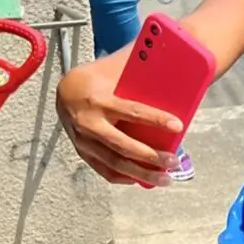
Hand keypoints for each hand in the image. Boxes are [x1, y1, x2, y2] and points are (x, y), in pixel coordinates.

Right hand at [55, 60, 182, 186]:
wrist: (65, 92)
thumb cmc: (98, 80)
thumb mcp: (115, 71)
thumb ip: (139, 69)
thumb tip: (173, 63)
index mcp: (100, 100)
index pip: (131, 111)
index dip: (155, 119)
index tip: (178, 125)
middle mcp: (89, 123)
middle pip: (123, 145)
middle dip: (150, 156)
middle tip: (174, 161)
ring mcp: (83, 141)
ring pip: (114, 163)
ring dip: (141, 173)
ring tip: (165, 178)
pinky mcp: (82, 152)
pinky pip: (103, 169)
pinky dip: (123, 177)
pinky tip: (141, 180)